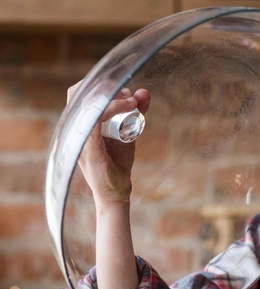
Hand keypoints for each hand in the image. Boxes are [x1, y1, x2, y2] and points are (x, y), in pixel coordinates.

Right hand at [68, 81, 150, 205]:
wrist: (116, 192)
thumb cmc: (117, 163)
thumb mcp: (128, 133)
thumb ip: (136, 112)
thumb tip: (144, 92)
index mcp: (80, 123)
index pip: (79, 93)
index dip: (99, 85)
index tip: (124, 90)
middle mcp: (75, 128)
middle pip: (76, 93)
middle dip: (104, 87)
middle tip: (128, 94)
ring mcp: (79, 138)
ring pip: (87, 104)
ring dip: (111, 97)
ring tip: (132, 101)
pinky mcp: (87, 148)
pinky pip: (94, 120)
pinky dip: (110, 109)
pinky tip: (127, 108)